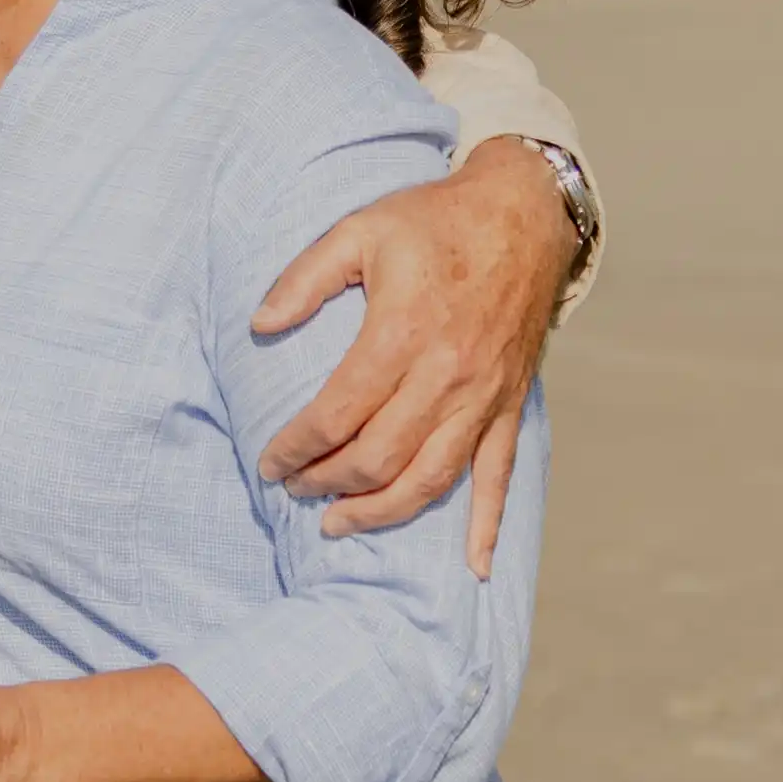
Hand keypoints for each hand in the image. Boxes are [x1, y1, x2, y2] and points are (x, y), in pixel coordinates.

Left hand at [250, 142, 574, 569]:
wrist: (523, 215)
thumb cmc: (434, 222)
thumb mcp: (359, 230)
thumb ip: (304, 277)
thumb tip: (259, 325)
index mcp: (404, 332)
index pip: (339, 413)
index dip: (297, 446)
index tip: (270, 462)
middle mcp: (447, 375)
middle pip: (379, 456)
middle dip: (328, 483)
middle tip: (294, 490)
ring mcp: (483, 396)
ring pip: (430, 478)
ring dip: (382, 511)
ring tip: (341, 523)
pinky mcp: (509, 406)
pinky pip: (497, 475)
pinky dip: (485, 524)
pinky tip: (472, 566)